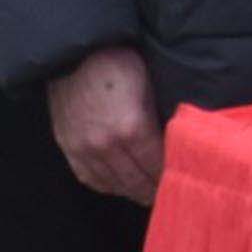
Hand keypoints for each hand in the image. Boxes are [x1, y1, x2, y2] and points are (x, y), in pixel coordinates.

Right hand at [49, 45, 163, 203]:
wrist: (78, 54)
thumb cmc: (122, 64)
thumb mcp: (151, 89)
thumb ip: (159, 120)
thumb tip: (175, 142)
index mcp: (132, 129)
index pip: (157, 165)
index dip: (170, 176)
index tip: (184, 183)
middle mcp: (106, 145)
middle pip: (135, 180)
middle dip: (153, 190)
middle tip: (169, 197)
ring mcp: (84, 148)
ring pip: (112, 183)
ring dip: (131, 191)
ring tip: (147, 195)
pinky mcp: (67, 146)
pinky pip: (88, 176)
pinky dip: (105, 185)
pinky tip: (118, 187)